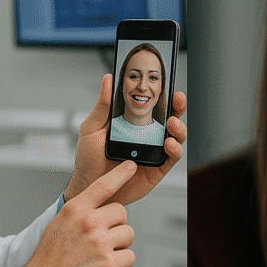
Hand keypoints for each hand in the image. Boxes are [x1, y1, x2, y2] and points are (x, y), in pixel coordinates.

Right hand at [8, 160, 137, 266]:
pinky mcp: (108, 264)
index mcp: (75, 210)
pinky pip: (129, 256)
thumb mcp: (59, 224)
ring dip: (120, 245)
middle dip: (116, 226)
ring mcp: (100, 243)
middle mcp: (89, 223)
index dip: (119, 174)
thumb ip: (80, 213)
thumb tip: (101, 208)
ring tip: (100, 255)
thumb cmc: (49, 259)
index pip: (103, 185)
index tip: (131, 166)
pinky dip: (121, 264)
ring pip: (128, 235)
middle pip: (122, 213)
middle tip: (101, 240)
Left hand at [63, 74, 186, 203]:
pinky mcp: (157, 169)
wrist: (88, 187)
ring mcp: (154, 152)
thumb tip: (108, 79)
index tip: (168, 84)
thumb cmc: (89, 159)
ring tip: (172, 123)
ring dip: (179, 128)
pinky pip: (172, 158)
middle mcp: (147, 136)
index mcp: (133, 123)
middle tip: (177, 99)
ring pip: (176, 137)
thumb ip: (103, 105)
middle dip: (178, 107)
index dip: (163, 94)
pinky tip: (168, 144)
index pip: (153, 105)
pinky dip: (174, 149)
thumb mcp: (92, 128)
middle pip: (170, 118)